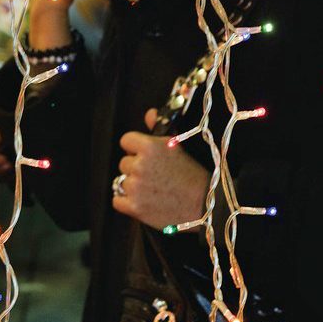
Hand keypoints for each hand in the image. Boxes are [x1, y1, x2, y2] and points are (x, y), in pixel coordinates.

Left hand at [113, 109, 209, 230]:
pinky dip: (127, 202)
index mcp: (149, 146)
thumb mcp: (178, 146)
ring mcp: (136, 187)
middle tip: (155, 176)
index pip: (126, 141)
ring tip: (153, 190)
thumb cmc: (193, 174)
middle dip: (136, 168)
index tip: (143, 155)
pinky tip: (144, 201)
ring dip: (133, 186)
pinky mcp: (134, 207)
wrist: (204, 206)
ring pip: (122, 182)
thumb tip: (150, 113)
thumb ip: (160, 127)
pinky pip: (118, 200)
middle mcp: (140, 165)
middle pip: (124, 163)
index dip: (135, 148)